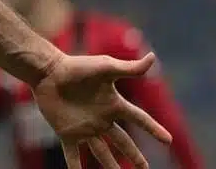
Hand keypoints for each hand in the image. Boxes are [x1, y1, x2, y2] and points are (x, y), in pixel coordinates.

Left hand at [32, 52, 172, 167]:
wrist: (47, 71)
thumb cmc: (77, 67)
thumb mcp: (106, 67)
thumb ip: (129, 68)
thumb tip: (152, 57)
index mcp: (113, 104)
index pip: (140, 119)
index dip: (154, 129)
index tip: (168, 140)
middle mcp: (101, 119)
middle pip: (123, 142)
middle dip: (135, 156)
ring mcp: (85, 127)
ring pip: (101, 152)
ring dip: (110, 165)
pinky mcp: (67, 132)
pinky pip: (73, 154)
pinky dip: (75, 166)